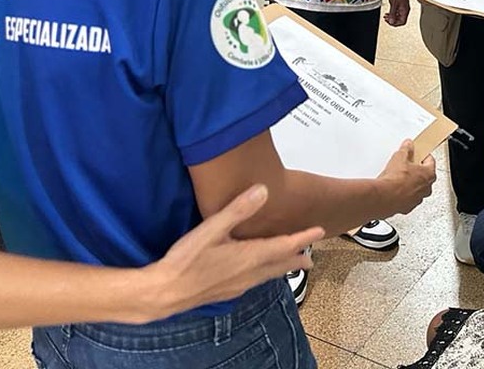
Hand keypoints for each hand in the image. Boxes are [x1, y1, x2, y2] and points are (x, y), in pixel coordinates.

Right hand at [147, 186, 322, 318]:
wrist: (165, 293)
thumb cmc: (187, 259)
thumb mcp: (212, 228)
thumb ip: (238, 210)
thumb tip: (263, 190)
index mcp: (249, 256)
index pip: (284, 246)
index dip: (302, 238)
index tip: (319, 232)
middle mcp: (249, 273)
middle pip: (279, 265)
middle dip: (296, 259)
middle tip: (310, 259)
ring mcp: (238, 286)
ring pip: (267, 276)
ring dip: (282, 268)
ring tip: (292, 265)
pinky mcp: (227, 292)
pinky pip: (255, 282)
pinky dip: (265, 274)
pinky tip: (258, 274)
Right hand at [378, 139, 435, 215]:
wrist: (386, 197)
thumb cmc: (396, 180)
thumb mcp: (400, 157)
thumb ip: (406, 150)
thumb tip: (408, 146)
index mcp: (429, 174)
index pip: (431, 162)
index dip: (424, 156)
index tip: (419, 154)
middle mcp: (426, 189)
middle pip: (425, 176)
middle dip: (417, 171)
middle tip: (408, 165)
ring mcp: (417, 199)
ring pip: (417, 189)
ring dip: (411, 184)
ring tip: (399, 177)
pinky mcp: (407, 207)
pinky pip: (408, 198)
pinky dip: (403, 194)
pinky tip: (394, 189)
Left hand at [383, 0, 410, 26]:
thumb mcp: (393, 4)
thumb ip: (392, 13)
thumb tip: (391, 21)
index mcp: (405, 10)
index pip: (402, 22)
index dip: (395, 24)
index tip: (389, 22)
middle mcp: (405, 10)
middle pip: (400, 20)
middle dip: (393, 21)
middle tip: (386, 20)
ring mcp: (403, 7)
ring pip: (399, 17)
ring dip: (392, 18)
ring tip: (386, 17)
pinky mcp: (401, 5)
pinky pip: (398, 13)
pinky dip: (393, 14)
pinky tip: (389, 13)